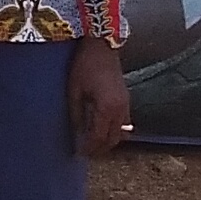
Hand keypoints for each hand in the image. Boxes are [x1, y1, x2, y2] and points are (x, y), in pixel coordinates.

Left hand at [67, 36, 130, 158]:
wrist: (101, 46)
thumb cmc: (84, 66)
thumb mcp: (74, 90)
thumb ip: (75, 113)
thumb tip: (75, 132)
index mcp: (106, 108)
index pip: (99, 137)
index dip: (89, 148)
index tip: (80, 154)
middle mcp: (120, 109)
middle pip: (113, 139)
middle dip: (100, 149)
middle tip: (86, 153)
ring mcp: (126, 104)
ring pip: (121, 132)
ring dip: (108, 141)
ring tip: (94, 144)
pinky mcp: (126, 99)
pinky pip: (123, 122)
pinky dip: (114, 130)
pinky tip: (102, 129)